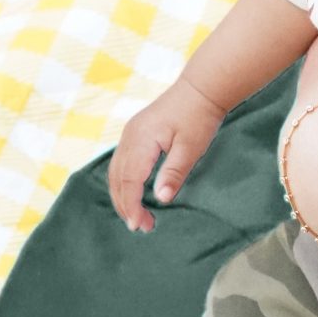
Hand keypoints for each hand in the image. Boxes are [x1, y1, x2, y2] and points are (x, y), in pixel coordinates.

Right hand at [108, 77, 224, 229]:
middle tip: (143, 227)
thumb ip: (174, 172)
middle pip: (117, 179)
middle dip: (126, 206)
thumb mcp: (191, 147)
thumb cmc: (199, 116)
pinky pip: (122, 163)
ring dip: (124, 196)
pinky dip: (125, 183)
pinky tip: (135, 195)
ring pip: (116, 172)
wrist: (201, 89)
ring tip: (139, 217)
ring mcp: (130, 134)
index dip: (132, 206)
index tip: (139, 225)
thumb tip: (162, 199)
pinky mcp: (135, 134)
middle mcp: (129, 137)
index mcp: (141, 140)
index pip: (129, 181)